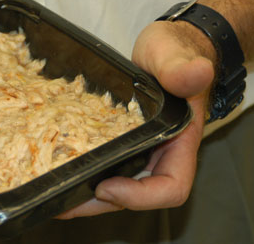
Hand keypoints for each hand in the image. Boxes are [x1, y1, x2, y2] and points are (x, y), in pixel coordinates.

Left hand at [58, 21, 215, 217]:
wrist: (166, 47)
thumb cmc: (175, 50)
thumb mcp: (174, 54)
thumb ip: (181, 67)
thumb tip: (198, 72)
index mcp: (180, 140)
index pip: (171, 187)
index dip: (140, 196)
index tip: (106, 186)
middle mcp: (161, 153)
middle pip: (136, 196)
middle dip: (100, 204)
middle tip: (64, 205)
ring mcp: (141, 150)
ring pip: (118, 185)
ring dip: (88, 196)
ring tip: (54, 198)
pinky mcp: (122, 141)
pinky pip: (107, 165)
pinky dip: (85, 173)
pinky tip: (58, 170)